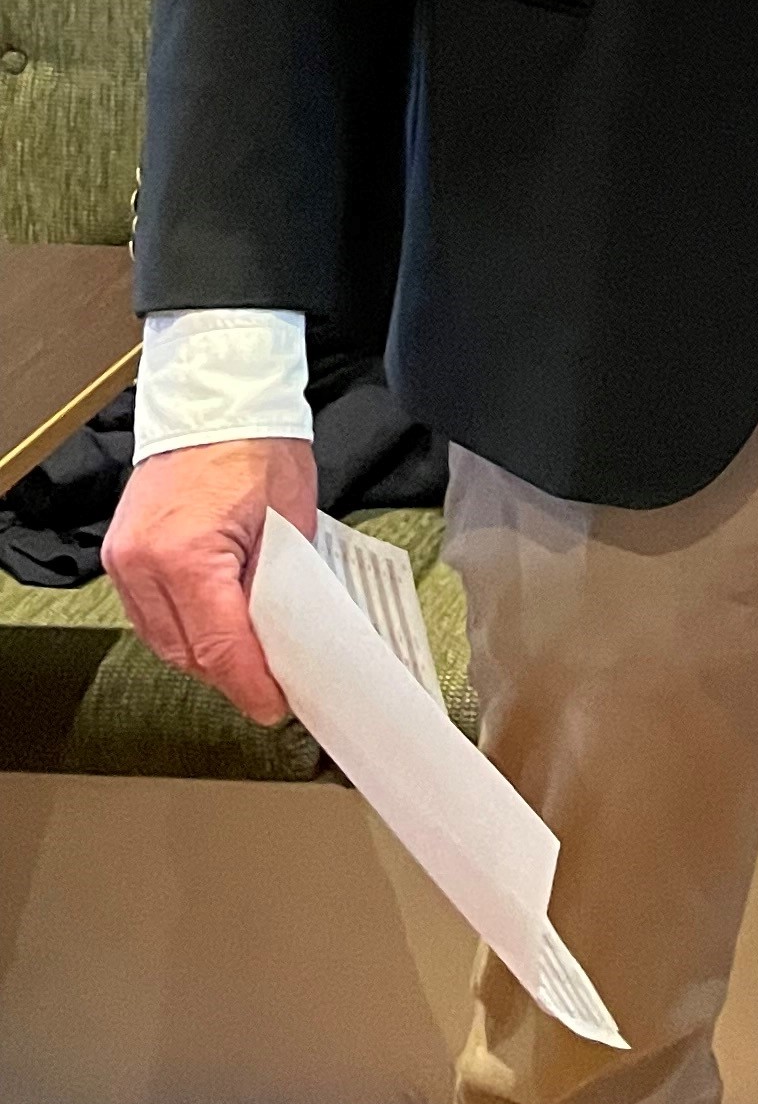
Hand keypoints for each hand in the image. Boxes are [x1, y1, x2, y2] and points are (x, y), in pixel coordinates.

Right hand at [103, 436, 316, 723]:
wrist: (218, 396)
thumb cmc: (258, 445)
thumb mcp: (290, 520)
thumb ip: (282, 586)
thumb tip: (288, 640)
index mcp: (189, 555)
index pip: (221, 647)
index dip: (251, 685)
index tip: (275, 707)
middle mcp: (145, 563)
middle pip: (188, 653)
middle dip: (232, 675)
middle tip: (272, 684)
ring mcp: (126, 558)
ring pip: (164, 641)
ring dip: (204, 655)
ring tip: (248, 659)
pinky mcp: (121, 552)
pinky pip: (150, 614)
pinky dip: (182, 628)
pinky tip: (214, 628)